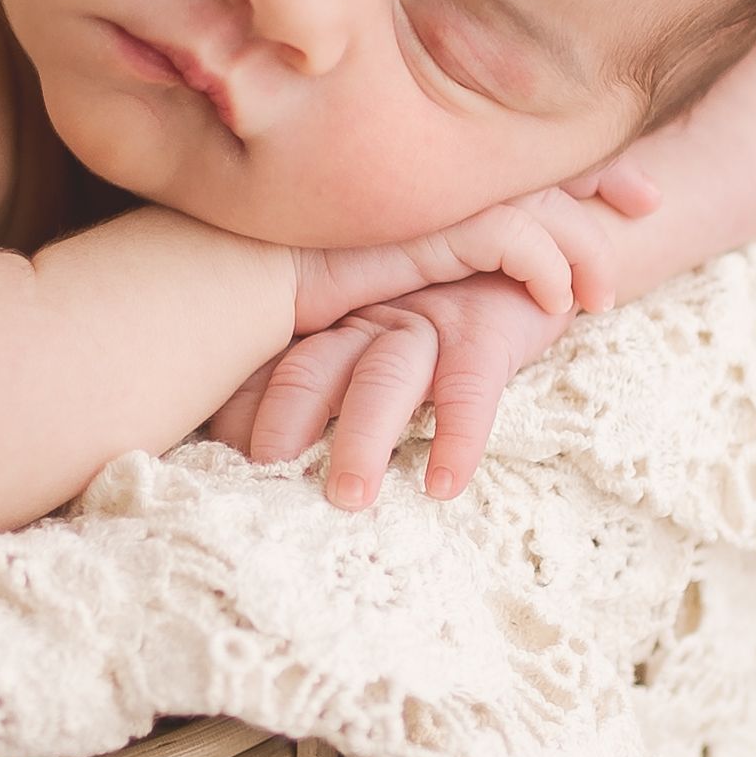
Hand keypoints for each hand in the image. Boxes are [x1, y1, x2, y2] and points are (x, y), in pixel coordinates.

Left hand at [214, 274, 572, 510]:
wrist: (533, 260)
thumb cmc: (439, 315)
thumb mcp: (370, 345)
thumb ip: (315, 388)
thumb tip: (239, 447)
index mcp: (327, 325)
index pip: (268, 365)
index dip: (239, 407)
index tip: (222, 451)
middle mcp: (365, 320)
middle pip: (310, 366)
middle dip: (285, 417)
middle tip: (267, 468)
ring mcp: (426, 323)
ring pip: (383, 378)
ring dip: (362, 436)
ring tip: (351, 496)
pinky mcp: (485, 334)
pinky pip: (469, 388)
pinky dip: (458, 435)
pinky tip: (445, 483)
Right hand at [285, 160, 659, 336]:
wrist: (222, 278)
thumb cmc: (275, 270)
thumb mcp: (359, 251)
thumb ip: (407, 244)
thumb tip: (444, 255)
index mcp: (419, 159)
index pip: (507, 142)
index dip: (566, 153)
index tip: (618, 178)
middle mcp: (427, 164)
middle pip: (534, 154)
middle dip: (599, 174)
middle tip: (647, 199)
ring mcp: (425, 190)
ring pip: (534, 199)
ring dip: (581, 246)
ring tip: (603, 295)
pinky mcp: (421, 226)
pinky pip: (510, 238)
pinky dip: (544, 268)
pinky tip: (557, 300)